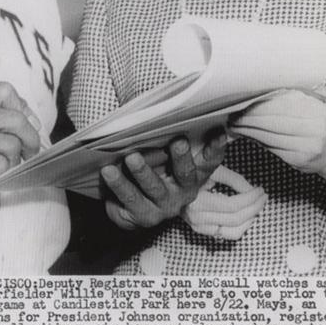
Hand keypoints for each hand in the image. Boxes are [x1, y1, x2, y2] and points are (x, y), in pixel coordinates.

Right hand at [0, 82, 39, 220]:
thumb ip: (10, 117)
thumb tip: (35, 122)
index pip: (5, 91)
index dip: (23, 109)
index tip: (24, 127)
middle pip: (17, 120)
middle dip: (29, 141)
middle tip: (26, 154)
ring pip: (12, 145)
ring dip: (12, 162)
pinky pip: (2, 165)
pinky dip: (1, 176)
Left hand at [101, 133, 226, 230]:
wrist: (133, 210)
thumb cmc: (152, 170)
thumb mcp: (163, 155)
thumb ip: (167, 138)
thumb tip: (162, 108)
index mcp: (194, 174)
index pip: (209, 160)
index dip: (216, 148)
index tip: (217, 132)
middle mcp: (183, 191)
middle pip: (186, 174)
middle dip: (182, 158)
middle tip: (177, 141)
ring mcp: (164, 206)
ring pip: (154, 187)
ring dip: (142, 171)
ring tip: (131, 157)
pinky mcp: (144, 216)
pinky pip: (129, 200)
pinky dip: (118, 184)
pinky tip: (108, 171)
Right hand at [183, 165, 266, 240]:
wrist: (169, 181)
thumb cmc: (190, 171)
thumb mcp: (211, 169)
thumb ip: (233, 179)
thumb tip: (253, 190)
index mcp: (196, 200)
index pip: (232, 206)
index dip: (251, 198)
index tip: (260, 189)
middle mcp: (196, 218)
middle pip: (235, 219)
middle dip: (254, 207)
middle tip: (263, 196)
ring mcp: (198, 227)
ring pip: (233, 232)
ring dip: (250, 220)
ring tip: (257, 207)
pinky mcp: (201, 230)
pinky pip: (226, 235)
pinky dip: (241, 227)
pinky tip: (246, 216)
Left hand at [228, 89, 325, 175]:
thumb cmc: (313, 125)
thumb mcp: (308, 107)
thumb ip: (287, 100)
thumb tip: (253, 96)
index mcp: (315, 108)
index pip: (280, 104)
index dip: (258, 104)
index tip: (241, 103)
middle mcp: (315, 126)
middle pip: (273, 120)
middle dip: (249, 118)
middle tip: (232, 115)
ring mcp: (308, 145)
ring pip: (270, 135)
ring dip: (248, 130)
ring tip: (234, 125)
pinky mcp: (300, 159)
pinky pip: (272, 148)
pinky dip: (256, 140)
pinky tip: (246, 135)